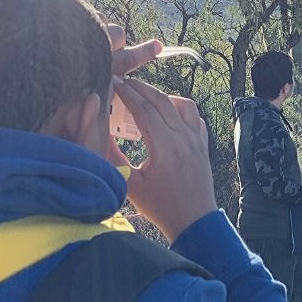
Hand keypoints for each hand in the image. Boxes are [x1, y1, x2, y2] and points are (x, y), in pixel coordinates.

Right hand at [110, 78, 217, 243]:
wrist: (194, 220)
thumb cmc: (160, 206)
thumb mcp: (130, 185)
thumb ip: (114, 158)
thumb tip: (98, 133)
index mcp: (165, 146)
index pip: (144, 109)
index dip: (126, 93)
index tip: (112, 82)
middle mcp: (184, 137)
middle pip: (162, 101)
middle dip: (141, 88)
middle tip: (123, 81)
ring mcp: (197, 139)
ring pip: (183, 105)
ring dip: (163, 96)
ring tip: (143, 97)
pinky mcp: (203, 144)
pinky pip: (194, 117)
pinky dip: (180, 108)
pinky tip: (167, 113)